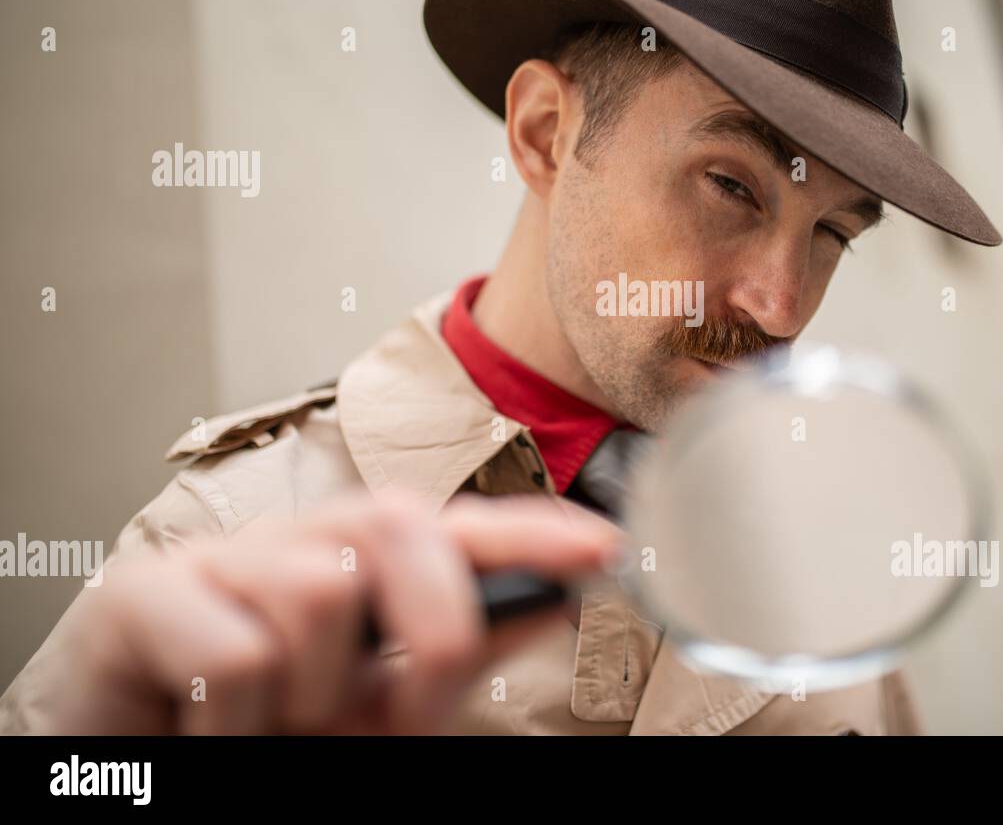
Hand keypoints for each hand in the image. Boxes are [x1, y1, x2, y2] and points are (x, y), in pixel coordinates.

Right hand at [40, 490, 621, 733]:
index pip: (461, 525)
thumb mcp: (377, 698)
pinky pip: (239, 653)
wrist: (135, 740)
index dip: (534, 531)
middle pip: (403, 529)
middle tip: (389, 712)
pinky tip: (213, 722)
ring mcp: (225, 559)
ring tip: (274, 720)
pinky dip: (239, 721)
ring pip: (320, 592)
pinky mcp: (143, 593)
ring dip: (312, 695)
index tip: (604, 548)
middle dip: (425, 634)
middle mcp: (303, 538)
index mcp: (366, 558)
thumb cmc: (265, 716)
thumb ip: (460, 644)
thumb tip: (556, 598)